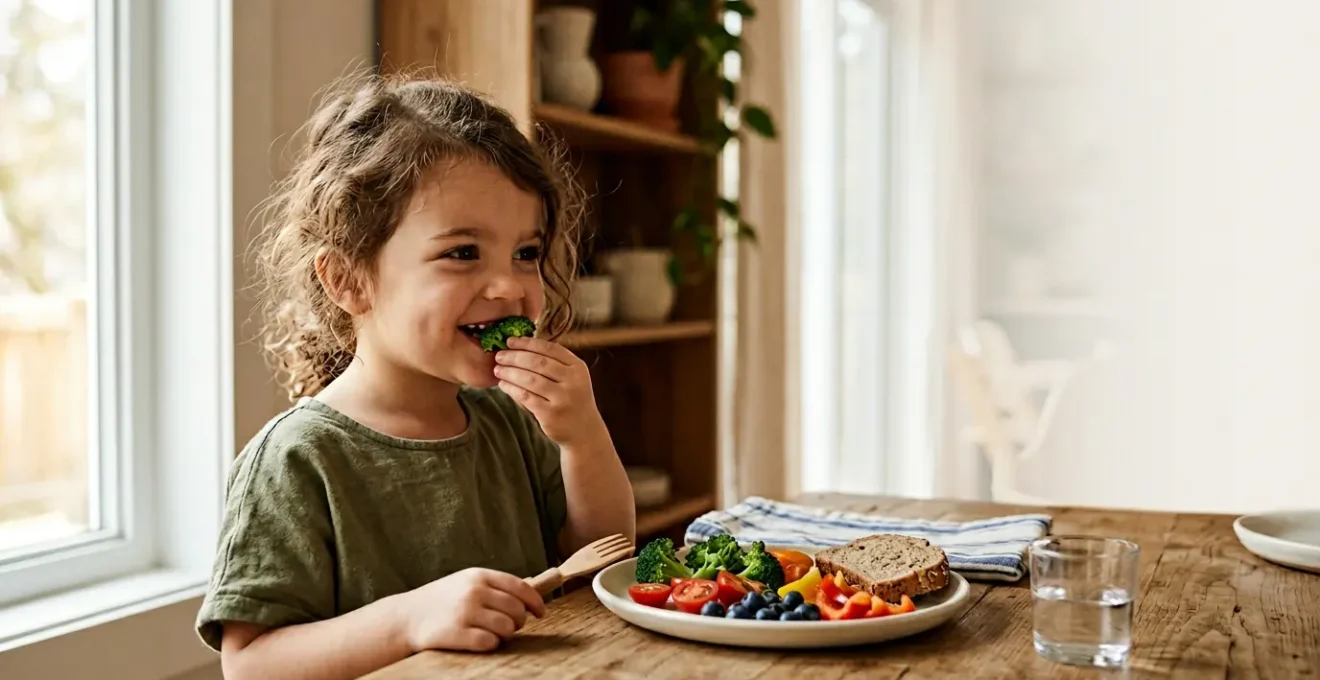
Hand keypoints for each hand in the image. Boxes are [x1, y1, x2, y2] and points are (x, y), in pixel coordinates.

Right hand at [400, 568, 545, 652]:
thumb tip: (530, 594)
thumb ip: (493, 586)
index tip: (541, 612)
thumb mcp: (465, 582)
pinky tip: (481, 641)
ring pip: (506, 627)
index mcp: (478, 576)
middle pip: (516, 609)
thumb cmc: (441, 600)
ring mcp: (465, 612)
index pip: (519, 587)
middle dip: (519, 621)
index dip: (535, 601)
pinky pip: (490, 643)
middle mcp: (474, 591)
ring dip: (505, 634)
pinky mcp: (457, 634)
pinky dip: (491, 644)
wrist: (406, 617)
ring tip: (493, 633)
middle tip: (512, 626)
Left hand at [494, 336, 606, 446]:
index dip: (527, 343)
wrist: (584, 431)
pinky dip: (511, 389)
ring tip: (498, 370)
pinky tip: (503, 385)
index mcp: (577, 367)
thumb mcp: (572, 378)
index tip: (510, 341)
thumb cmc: (572, 399)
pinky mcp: (551, 414)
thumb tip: (520, 348)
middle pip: (538, 362)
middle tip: (499, 355)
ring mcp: (562, 398)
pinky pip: (526, 397)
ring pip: (530, 379)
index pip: (550, 348)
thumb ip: (554, 363)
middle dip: (515, 357)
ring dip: (510, 372)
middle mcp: (573, 381)